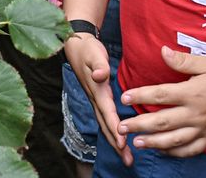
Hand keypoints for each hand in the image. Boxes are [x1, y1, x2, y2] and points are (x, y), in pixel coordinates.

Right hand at [63, 33, 129, 165]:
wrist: (77, 44)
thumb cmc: (87, 48)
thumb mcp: (93, 53)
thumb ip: (98, 63)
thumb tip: (100, 74)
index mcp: (97, 91)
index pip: (107, 113)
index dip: (115, 128)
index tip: (122, 143)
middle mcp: (96, 99)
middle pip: (106, 125)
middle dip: (116, 144)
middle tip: (128, 161)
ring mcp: (97, 100)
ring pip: (106, 125)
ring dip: (116, 142)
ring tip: (127, 158)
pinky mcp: (99, 99)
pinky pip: (107, 119)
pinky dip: (114, 132)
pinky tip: (121, 140)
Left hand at [117, 46, 205, 155]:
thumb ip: (183, 60)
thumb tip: (162, 51)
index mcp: (192, 93)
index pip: (161, 95)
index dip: (141, 96)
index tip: (125, 97)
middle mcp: (196, 114)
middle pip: (162, 122)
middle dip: (139, 125)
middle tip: (121, 127)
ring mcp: (203, 129)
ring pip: (174, 140)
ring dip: (153, 143)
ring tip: (136, 142)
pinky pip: (190, 150)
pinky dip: (175, 153)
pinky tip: (162, 151)